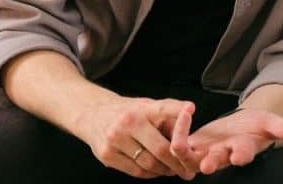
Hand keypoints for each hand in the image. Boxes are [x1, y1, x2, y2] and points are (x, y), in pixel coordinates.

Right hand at [74, 95, 197, 179]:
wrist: (91, 114)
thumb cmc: (126, 113)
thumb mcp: (146, 107)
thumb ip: (168, 119)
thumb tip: (189, 138)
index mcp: (141, 108)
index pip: (162, 108)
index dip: (178, 110)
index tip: (191, 109)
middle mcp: (128, 121)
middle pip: (161, 149)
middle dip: (178, 163)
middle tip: (189, 171)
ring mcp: (115, 139)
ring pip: (149, 164)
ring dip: (165, 170)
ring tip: (172, 170)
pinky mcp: (107, 154)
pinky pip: (136, 171)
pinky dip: (150, 174)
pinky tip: (155, 170)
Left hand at [172, 108, 282, 174]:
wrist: (238, 127)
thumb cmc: (255, 127)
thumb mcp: (271, 124)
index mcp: (243, 148)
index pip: (244, 154)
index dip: (242, 155)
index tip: (240, 157)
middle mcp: (223, 154)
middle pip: (217, 161)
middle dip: (213, 162)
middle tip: (208, 166)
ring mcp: (206, 153)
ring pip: (191, 160)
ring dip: (183, 144)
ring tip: (186, 115)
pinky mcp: (191, 147)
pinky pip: (178, 144)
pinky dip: (178, 128)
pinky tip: (186, 110)